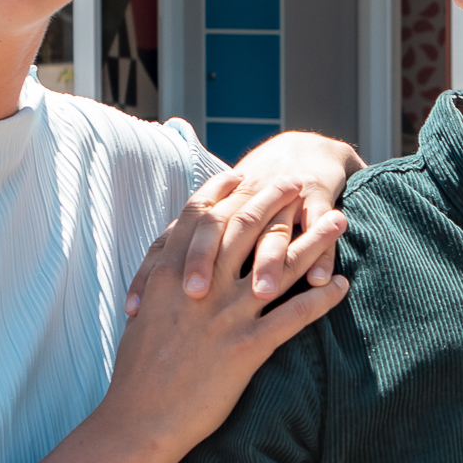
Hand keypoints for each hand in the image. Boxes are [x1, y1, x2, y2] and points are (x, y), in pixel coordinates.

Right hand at [97, 195, 347, 462]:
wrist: (138, 420)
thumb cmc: (137, 371)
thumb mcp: (142, 311)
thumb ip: (160, 278)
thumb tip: (173, 255)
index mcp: (169, 273)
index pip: (203, 215)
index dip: (230, 190)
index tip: (251, 173)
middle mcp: (200, 286)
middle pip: (246, 226)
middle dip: (278, 199)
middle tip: (301, 182)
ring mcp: (225, 316)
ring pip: (280, 265)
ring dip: (315, 239)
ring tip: (339, 221)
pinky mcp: (246, 348)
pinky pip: (295, 315)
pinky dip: (322, 298)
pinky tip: (342, 286)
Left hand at [138, 130, 361, 312]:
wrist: (302, 155)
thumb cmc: (251, 202)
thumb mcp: (216, 222)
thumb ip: (183, 252)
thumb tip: (146, 298)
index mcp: (212, 210)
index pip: (177, 239)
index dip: (158, 269)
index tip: (139, 308)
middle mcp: (242, 201)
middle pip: (220, 228)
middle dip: (206, 260)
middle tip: (195, 296)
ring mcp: (281, 200)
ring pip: (273, 230)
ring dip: (268, 261)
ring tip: (262, 294)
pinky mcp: (318, 199)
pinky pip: (318, 227)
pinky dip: (323, 252)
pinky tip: (323, 282)